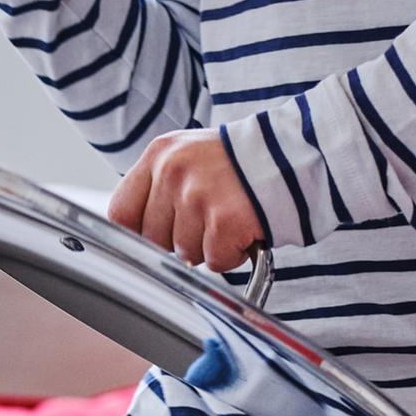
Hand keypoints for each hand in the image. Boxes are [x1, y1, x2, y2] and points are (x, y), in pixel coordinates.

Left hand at [107, 130, 262, 272]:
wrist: (294, 156)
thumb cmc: (239, 163)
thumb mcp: (188, 155)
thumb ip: (160, 186)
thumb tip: (136, 233)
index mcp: (159, 154)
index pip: (121, 211)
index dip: (137, 233)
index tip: (154, 239)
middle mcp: (173, 172)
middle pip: (153, 238)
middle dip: (180, 241)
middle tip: (208, 222)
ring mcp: (198, 195)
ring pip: (185, 252)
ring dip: (209, 247)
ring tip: (229, 219)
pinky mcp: (224, 219)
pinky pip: (215, 260)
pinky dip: (232, 254)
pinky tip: (243, 230)